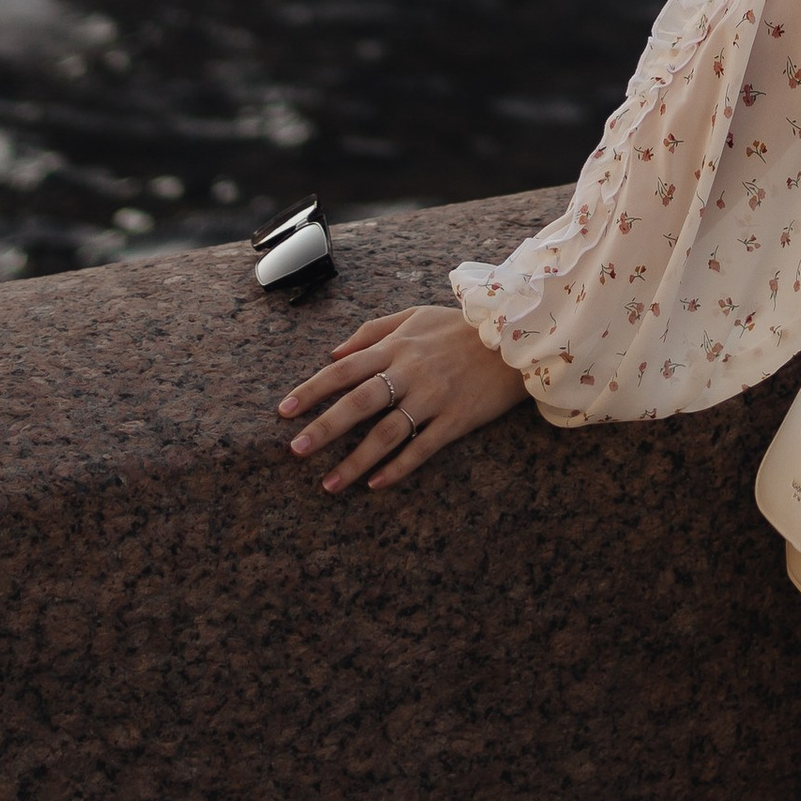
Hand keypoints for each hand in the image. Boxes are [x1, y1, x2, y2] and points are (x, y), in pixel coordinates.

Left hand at [277, 300, 528, 494]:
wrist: (516, 337)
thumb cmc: (461, 326)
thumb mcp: (415, 315)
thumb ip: (373, 331)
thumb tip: (333, 352)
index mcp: (397, 346)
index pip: (343, 369)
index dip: (311, 390)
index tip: (284, 411)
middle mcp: (410, 371)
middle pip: (358, 402)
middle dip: (324, 428)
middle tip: (295, 451)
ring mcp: (433, 397)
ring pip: (386, 433)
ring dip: (355, 460)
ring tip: (329, 485)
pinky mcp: (456, 419)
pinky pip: (422, 448)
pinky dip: (397, 468)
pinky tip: (375, 484)